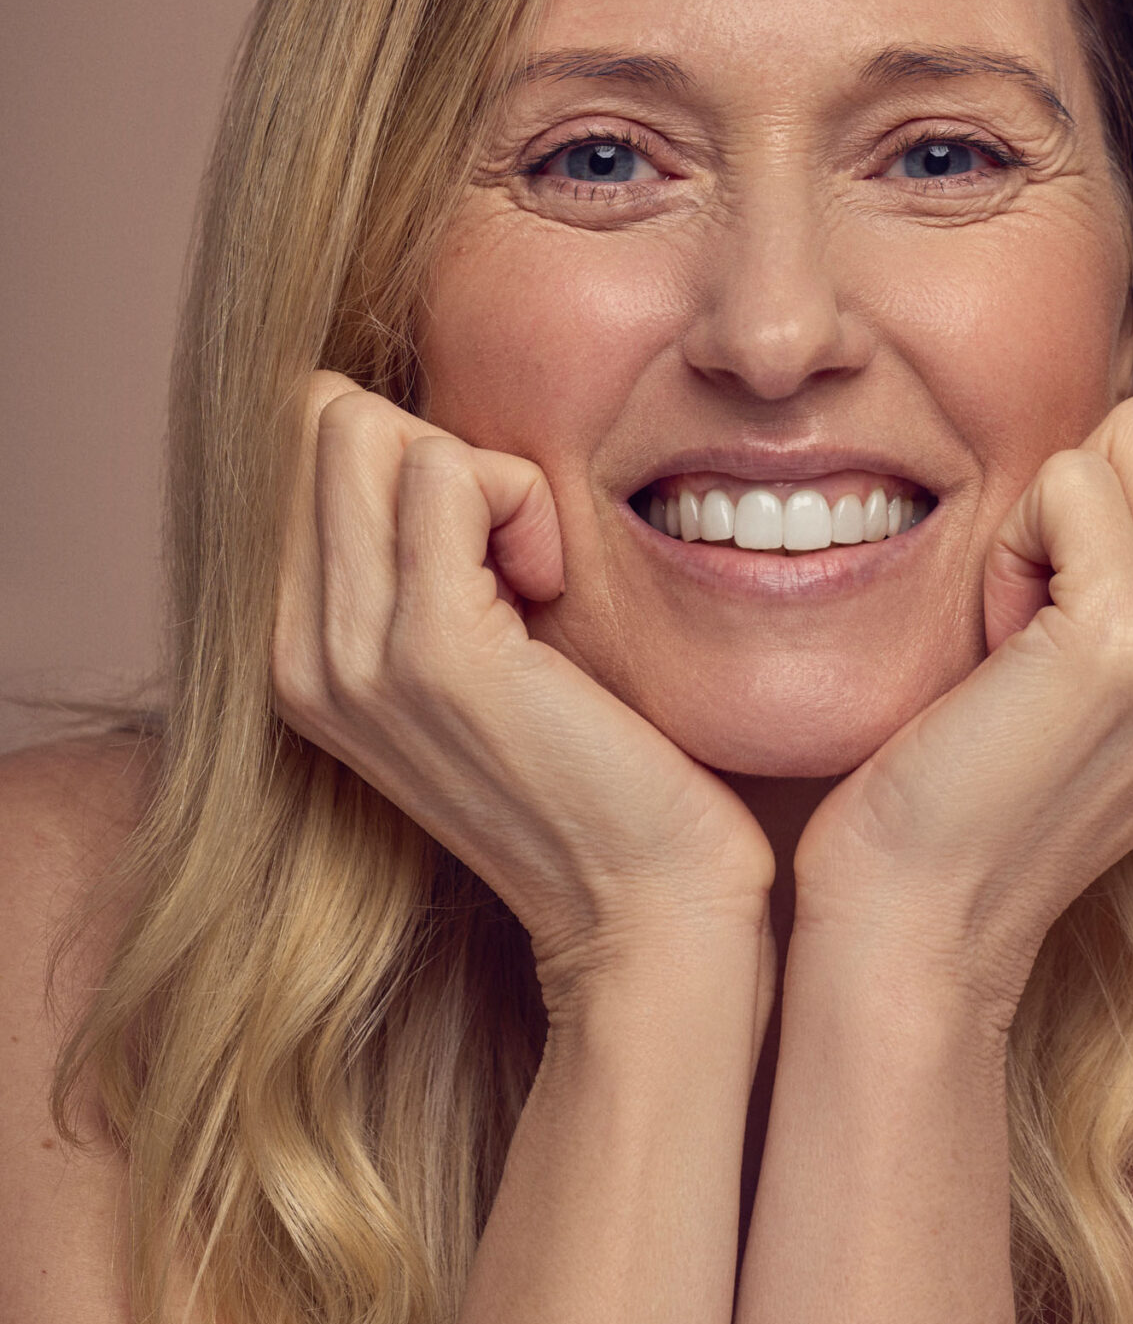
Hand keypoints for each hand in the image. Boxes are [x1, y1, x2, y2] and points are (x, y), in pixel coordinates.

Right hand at [271, 374, 774, 1021]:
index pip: (303, 444)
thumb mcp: (478, 647)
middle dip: (442, 450)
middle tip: (516, 554)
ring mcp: (351, 655)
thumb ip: (419, 556)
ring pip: (367, 429)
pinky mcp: (428, 649)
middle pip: (322, 420)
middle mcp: (299, 654)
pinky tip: (555, 589)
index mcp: (299, 649)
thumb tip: (420, 432)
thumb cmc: (593, 760)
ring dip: (486, 477)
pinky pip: (449, 471)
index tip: (491, 552)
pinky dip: (525, 500)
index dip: (415, 458)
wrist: (643, 902)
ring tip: (534, 577)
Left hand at [790, 383, 1132, 1024]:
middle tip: (1047, 611)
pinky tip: (1000, 646)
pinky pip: (1067, 480)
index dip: (1124, 490)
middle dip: (1097, 483)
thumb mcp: (1126, 648)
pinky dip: (1010, 543)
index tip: (1079, 608)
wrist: (928, 902)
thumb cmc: (989, 758)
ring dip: (1051, 514)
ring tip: (1026, 634)